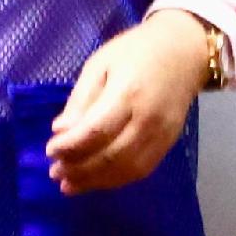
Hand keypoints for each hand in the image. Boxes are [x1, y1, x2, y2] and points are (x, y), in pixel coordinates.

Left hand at [47, 13, 222, 193]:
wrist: (185, 52)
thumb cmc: (136, 51)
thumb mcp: (100, 64)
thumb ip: (81, 99)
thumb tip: (60, 131)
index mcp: (128, 94)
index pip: (95, 131)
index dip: (70, 146)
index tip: (50, 150)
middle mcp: (148, 120)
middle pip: (111, 156)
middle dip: (78, 169)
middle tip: (55, 172)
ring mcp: (162, 135)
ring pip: (126, 170)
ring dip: (94, 181)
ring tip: (69, 184)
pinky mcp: (169, 144)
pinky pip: (141, 170)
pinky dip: (115, 180)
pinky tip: (96, 180)